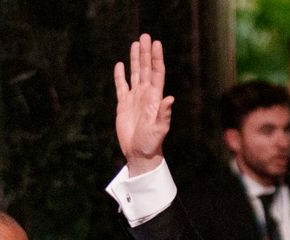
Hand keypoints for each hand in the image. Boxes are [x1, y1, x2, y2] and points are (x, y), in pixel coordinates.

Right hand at [113, 33, 174, 175]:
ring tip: (135, 44)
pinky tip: (119, 65)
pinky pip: (121, 86)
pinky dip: (120, 76)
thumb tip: (170, 98)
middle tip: (145, 36)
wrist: (140, 153)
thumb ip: (164, 113)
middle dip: (146, 53)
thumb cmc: (152, 143)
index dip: (156, 58)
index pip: (157, 73)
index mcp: (154, 98)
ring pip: (135, 74)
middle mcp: (145, 96)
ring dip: (135, 59)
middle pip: (145, 69)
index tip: (156, 43)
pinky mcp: (123, 105)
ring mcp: (134, 99)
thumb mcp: (159, 129)